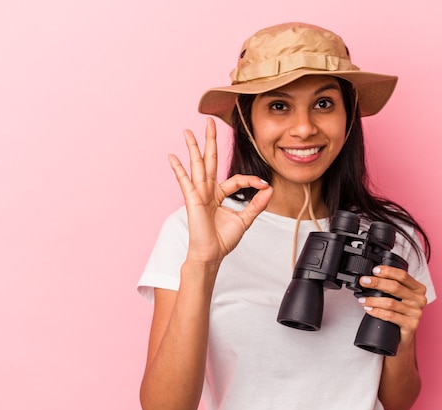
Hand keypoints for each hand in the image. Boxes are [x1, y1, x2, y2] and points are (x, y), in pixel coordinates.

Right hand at [168, 118, 272, 266]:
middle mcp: (208, 191)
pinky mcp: (193, 200)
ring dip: (193, 147)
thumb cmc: (222, 240)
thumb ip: (256, 204)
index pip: (236, 179)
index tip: (263, 185)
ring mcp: (199, 194)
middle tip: (209, 122)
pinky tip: (172, 157)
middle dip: (210, 141)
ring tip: (188, 130)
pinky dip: (179, 169)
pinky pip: (185, 181)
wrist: (211, 254)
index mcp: (219, 194)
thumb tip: (269, 189)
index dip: (251, 180)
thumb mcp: (245, 220)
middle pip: (210, 161)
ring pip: (197, 165)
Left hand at [357, 266, 427, 349]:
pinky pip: (390, 316)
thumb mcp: (399, 297)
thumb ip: (392, 286)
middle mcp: (420, 299)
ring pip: (390, 303)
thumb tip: (371, 277)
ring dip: (373, 300)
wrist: (403, 336)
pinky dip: (377, 312)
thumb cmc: (399, 313)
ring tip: (363, 299)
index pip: (403, 275)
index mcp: (418, 289)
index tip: (374, 271)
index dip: (388, 271)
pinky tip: (369, 310)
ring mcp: (417, 313)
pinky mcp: (411, 324)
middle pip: (396, 287)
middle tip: (364, 281)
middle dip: (377, 283)